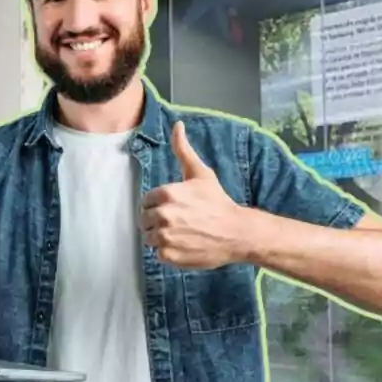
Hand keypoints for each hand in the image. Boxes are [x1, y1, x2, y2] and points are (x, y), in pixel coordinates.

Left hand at [141, 121, 244, 269]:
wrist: (236, 232)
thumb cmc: (217, 202)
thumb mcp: (200, 173)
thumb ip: (183, 150)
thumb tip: (177, 125)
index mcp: (166, 194)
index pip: (146, 201)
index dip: (158, 204)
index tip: (174, 207)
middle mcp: (162, 215)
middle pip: (144, 220)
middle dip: (157, 220)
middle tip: (178, 221)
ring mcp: (165, 237)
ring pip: (148, 238)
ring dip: (160, 236)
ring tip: (180, 233)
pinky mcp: (169, 256)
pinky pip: (158, 253)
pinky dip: (168, 251)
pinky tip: (183, 244)